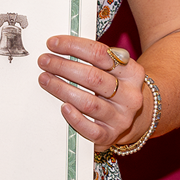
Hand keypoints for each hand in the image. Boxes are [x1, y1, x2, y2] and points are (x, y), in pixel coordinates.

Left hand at [36, 35, 147, 150]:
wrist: (135, 118)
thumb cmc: (116, 87)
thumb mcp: (114, 69)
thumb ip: (94, 58)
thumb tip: (61, 46)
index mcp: (132, 72)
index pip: (101, 54)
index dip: (74, 46)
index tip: (53, 43)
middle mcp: (130, 95)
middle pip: (94, 78)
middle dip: (64, 67)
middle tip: (44, 61)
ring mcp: (121, 117)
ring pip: (89, 103)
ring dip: (62, 89)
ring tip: (45, 79)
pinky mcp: (111, 135)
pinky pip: (92, 130)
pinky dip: (75, 118)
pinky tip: (63, 107)